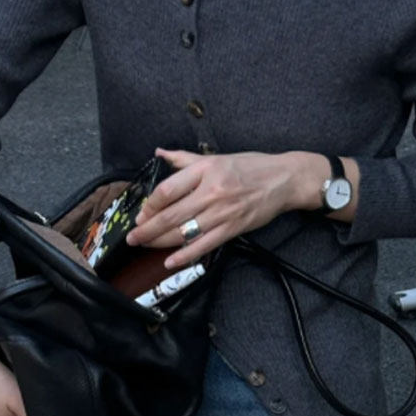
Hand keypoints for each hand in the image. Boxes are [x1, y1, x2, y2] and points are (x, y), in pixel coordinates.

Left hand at [126, 147, 336, 268]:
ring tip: (145, 246)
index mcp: (205, 170)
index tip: (141, 213)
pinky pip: (203, 245)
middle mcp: (211, 192)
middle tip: (133, 237)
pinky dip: (185, 256)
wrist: (283, 180)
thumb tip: (160, 153)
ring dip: (160, 242)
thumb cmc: (251, 167)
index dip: (150, 205)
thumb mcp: (216, 157)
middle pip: (171, 214)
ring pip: (184, 232)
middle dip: (148, 228)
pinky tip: (170, 262)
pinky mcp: (232, 229)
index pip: (168, 190)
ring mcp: (222, 212)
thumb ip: (185, 158)